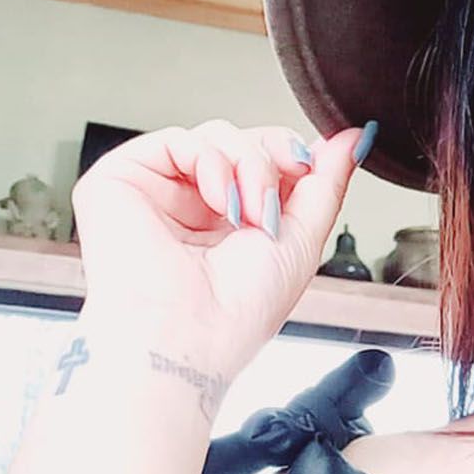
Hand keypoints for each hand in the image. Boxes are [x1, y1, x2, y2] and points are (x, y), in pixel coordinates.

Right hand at [71, 119, 373, 377]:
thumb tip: (352, 139)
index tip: (309, 168)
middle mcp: (195, 206)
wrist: (189, 337)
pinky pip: (176, 138)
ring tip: (244, 214)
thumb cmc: (240, 311)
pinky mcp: (120, 182)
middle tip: (272, 204)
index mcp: (235, 222)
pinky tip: (217, 201)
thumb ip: (327, 183)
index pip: (269, 161)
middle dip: (273, 161)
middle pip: (246, 141)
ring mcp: (158, 193)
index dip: (292, 158)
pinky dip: (208, 160)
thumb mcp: (304, 238)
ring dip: (246, 166)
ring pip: (216, 136)